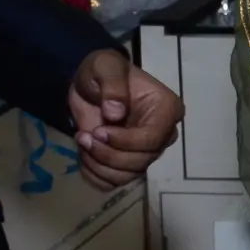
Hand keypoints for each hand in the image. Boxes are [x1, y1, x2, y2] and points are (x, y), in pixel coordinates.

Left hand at [66, 51, 185, 190]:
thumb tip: (116, 114)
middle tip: (85, 136)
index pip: (153, 139)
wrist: (89, 84)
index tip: (97, 131)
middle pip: (141, 161)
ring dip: (98, 164)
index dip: (124, 141)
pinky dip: (94, 175)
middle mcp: (163, 134)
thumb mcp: (105, 66)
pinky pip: (113, 182)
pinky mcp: (128, 164)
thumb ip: (113, 85)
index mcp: (167, 109)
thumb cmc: (103, 71)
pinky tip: (85, 155)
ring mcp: (145, 152)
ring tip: (83, 141)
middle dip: (107, 154)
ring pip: (127, 175)